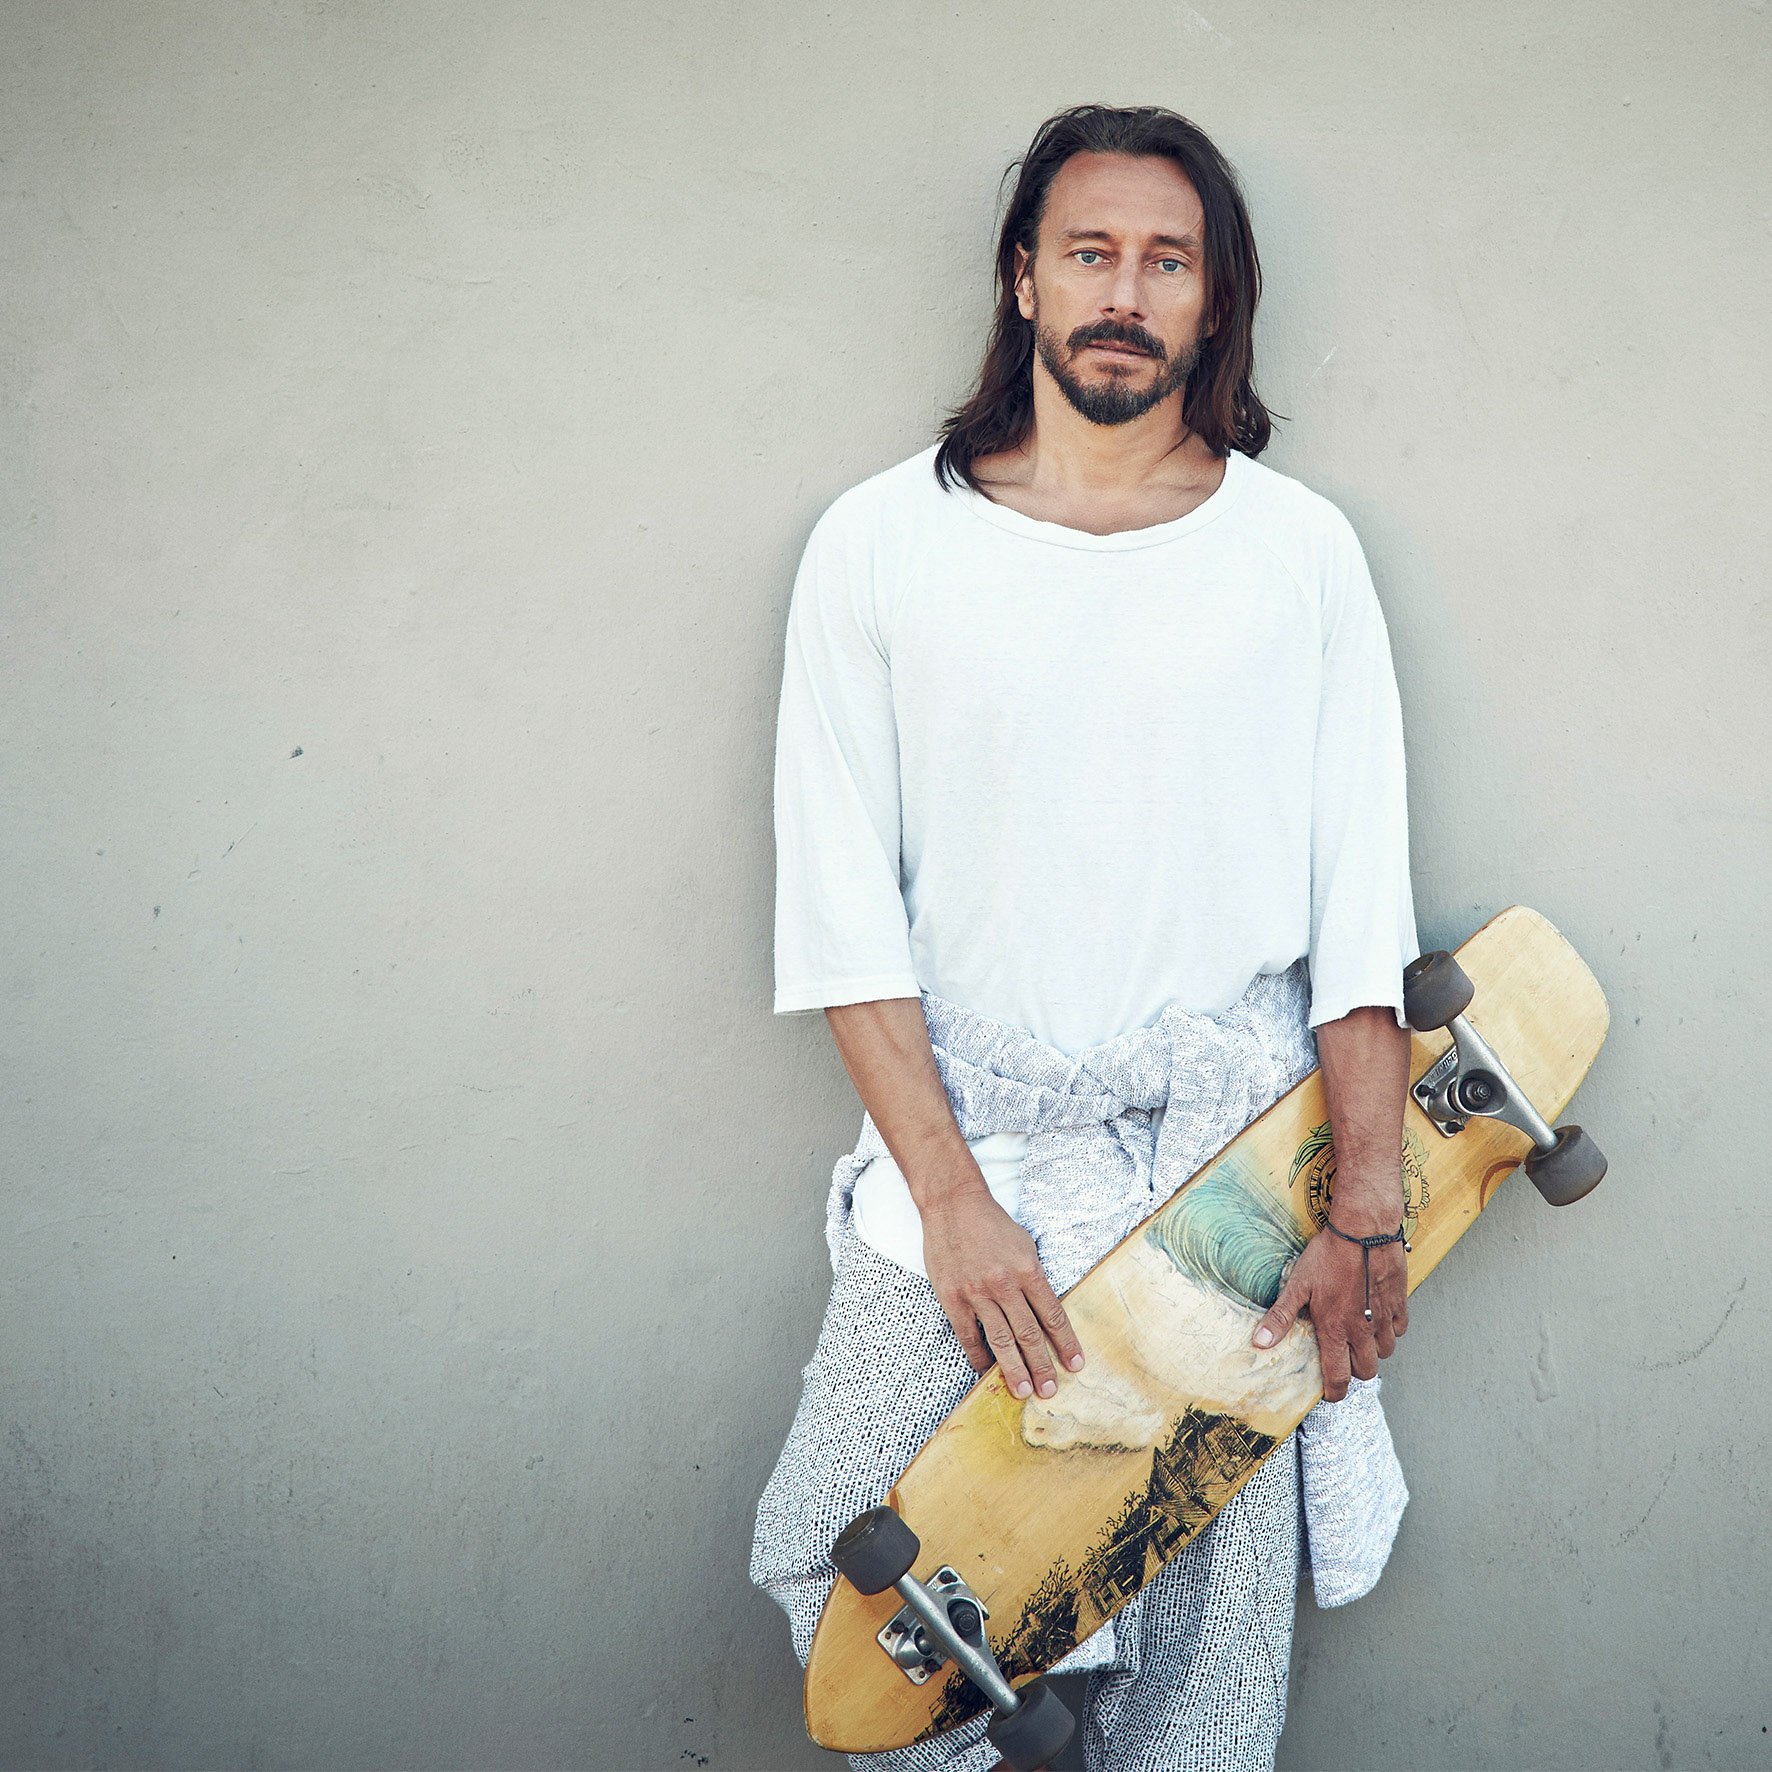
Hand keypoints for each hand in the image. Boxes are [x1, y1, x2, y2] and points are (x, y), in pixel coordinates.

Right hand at [919, 1186, 1084, 1400]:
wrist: (953, 1205)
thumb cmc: (992, 1225)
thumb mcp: (1024, 1245)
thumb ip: (1034, 1278)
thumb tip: (1046, 1312)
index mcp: (1027, 1270)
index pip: (1052, 1315)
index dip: (1066, 1343)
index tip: (1075, 1365)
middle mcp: (1004, 1284)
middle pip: (1029, 1334)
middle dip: (1042, 1366)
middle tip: (1050, 1391)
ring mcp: (977, 1293)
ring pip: (1000, 1339)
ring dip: (1014, 1368)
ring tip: (1023, 1391)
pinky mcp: (953, 1297)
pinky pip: (968, 1335)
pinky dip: (978, 1355)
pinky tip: (987, 1371)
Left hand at [1250, 1210, 1408, 1402]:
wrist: (1364, 1230)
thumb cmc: (1329, 1255)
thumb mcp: (1298, 1284)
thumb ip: (1281, 1317)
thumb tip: (1259, 1342)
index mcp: (1336, 1330)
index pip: (1338, 1379)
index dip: (1333, 1392)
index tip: (1328, 1391)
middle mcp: (1363, 1330)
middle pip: (1366, 1371)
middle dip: (1353, 1369)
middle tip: (1342, 1354)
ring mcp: (1384, 1318)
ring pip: (1385, 1352)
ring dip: (1373, 1349)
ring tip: (1358, 1333)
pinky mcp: (1400, 1304)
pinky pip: (1399, 1329)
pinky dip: (1389, 1328)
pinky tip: (1376, 1314)